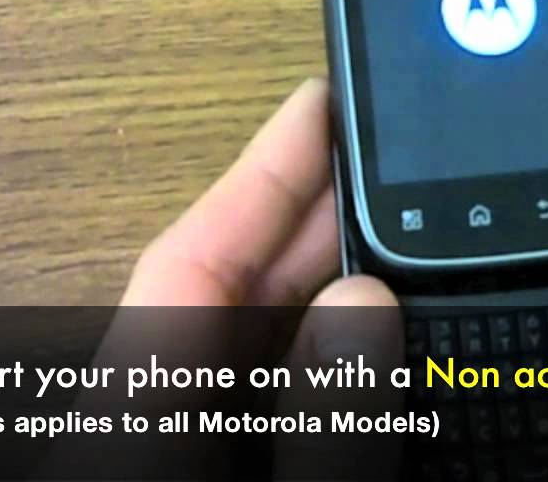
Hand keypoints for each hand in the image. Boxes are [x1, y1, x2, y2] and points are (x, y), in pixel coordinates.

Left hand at [106, 79, 401, 478]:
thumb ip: (322, 437)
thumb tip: (361, 304)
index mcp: (135, 433)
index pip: (186, 270)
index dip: (257, 174)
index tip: (320, 101)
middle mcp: (151, 426)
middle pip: (225, 294)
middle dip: (314, 222)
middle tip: (396, 161)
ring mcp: (189, 449)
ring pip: (257, 345)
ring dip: (333, 289)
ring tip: (412, 237)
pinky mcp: (220, 467)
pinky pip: (271, 397)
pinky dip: (332, 359)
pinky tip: (388, 343)